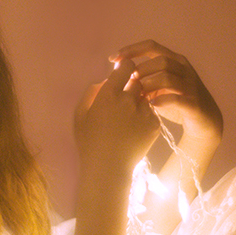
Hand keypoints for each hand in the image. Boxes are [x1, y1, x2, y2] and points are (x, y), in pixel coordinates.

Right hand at [74, 59, 159, 173]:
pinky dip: (146, 114)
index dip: (126, 67)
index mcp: (109, 93)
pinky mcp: (155, 125)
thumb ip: (92, 92)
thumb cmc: (89, 141)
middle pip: (139, 79)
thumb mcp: (80, 114)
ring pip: (147, 96)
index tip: (123, 72)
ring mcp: (144, 112)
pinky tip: (136, 126)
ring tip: (130, 114)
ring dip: (140, 99)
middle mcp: (129, 99)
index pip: (127, 66)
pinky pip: (152, 111)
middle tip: (126, 95)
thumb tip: (105, 81)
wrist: (108, 168)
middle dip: (133, 83)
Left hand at [110, 40, 222, 146]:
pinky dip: (161, 101)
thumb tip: (115, 76)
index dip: (131, 50)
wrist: (204, 122)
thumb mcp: (157, 87)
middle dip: (141, 70)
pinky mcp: (194, 103)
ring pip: (168, 78)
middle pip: (161, 60)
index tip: (112, 59)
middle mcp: (184, 69)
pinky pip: (177, 98)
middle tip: (129, 82)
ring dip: (148, 85)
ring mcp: (191, 85)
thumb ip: (141, 80)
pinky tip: (150, 105)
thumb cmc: (175, 102)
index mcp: (174, 60)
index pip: (151, 46)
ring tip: (137, 95)